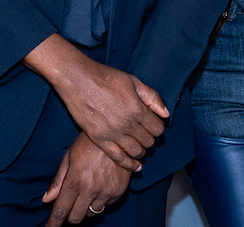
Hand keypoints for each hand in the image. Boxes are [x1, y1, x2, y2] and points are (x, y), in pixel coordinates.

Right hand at [23, 35, 168, 170]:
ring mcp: (113, 134)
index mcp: (138, 109)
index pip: (158, 128)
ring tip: (140, 147)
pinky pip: (118, 157)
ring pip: (136, 151)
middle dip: (151, 140)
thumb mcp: (133, 81)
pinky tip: (135, 166)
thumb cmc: (105, 77)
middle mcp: (128, 124)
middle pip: (148, 141)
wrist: (78, 79)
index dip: (159, 128)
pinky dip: (129, 164)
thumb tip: (166, 114)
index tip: (154, 126)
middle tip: (147, 137)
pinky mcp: (99, 139)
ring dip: (141, 152)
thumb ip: (152, 97)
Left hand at [43, 133, 131, 225]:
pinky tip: (100, 185)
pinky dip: (100, 200)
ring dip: (85, 207)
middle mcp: (90, 189)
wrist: (116, 134)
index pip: (61, 210)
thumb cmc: (89, 142)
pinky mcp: (119, 191)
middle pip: (76, 218)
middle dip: (70, 216)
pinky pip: (106, 205)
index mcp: (75, 180)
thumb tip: (46, 199)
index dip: (53, 223)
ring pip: (91, 213)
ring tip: (86, 191)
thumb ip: (58, 180)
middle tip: (70, 206)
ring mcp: (106, 191)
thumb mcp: (69, 156)